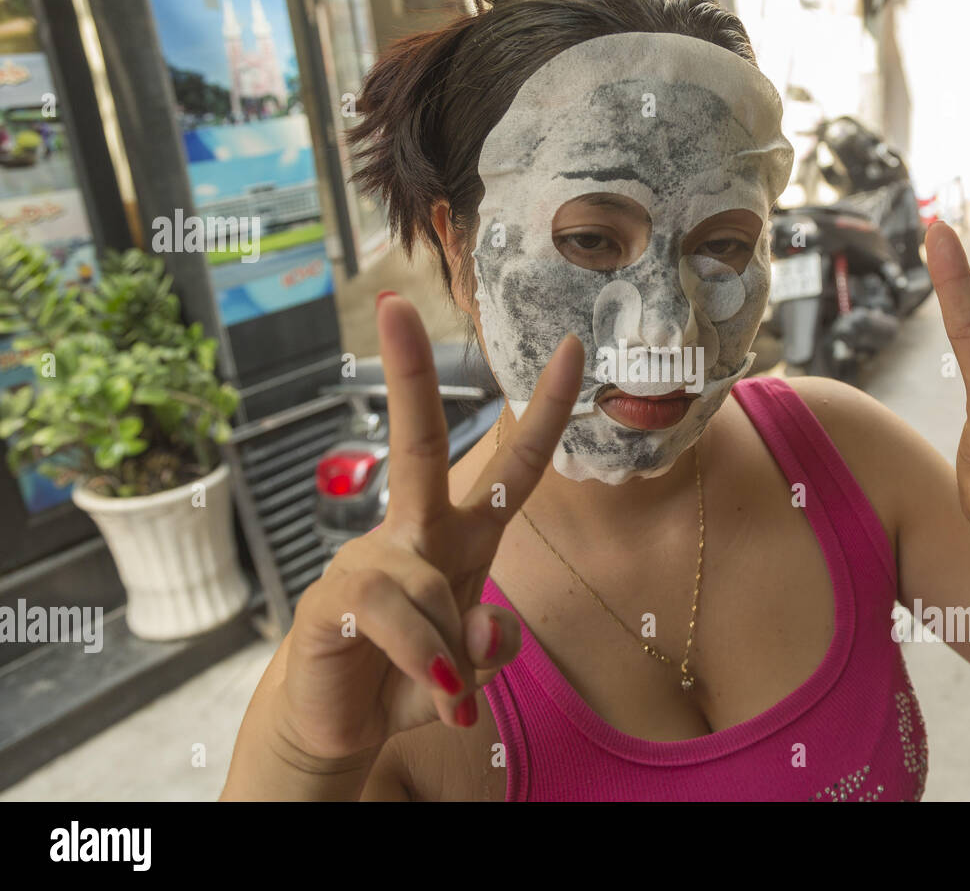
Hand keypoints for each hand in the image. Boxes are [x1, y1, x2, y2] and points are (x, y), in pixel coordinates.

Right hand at [276, 294, 582, 759]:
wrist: (343, 726)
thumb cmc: (410, 674)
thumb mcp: (470, 659)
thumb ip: (492, 642)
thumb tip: (485, 625)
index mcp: (461, 535)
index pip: (513, 466)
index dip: (545, 411)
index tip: (574, 349)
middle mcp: (414, 533)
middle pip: (418, 445)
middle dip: (408, 375)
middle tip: (393, 306)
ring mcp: (368, 560)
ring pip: (434, 589)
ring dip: (450, 654)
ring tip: (443, 689)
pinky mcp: (332, 600)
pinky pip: (397, 621)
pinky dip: (424, 662)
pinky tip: (426, 687)